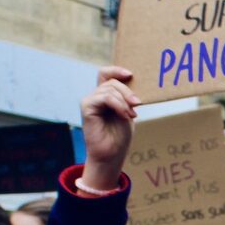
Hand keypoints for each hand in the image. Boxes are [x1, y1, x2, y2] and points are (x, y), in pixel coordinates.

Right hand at [80, 66, 139, 190]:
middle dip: (127, 91)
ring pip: (109, 90)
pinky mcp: (86, 107)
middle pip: (112, 82)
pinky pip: (104, 98)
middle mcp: (95, 96)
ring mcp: (90, 101)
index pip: (106, 74)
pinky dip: (118, 105)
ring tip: (131, 115)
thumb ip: (126, 99)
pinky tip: (124, 115)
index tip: (130, 74)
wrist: (111, 154)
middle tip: (138, 104)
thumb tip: (132, 83)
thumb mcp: (128, 113)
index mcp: (105, 96)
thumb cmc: (119, 136)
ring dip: (124, 101)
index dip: (116, 70)